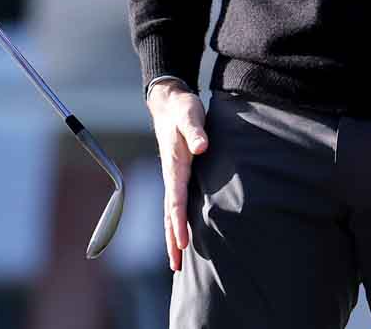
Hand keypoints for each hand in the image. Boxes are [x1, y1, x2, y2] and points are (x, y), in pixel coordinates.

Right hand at [147, 79, 208, 271]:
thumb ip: (196, 131)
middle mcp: (171, 175)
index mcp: (174, 166)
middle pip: (170, 214)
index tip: (182, 242)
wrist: (169, 103)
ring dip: (172, 236)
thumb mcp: (190, 115)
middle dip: (172, 240)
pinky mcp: (178, 176)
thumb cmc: (182, 109)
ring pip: (171, 213)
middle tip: (175, 266)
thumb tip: (201, 147)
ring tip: (176, 262)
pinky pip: (175, 206)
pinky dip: (176, 223)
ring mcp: (173, 177)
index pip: (175, 200)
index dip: (179, 222)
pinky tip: (181, 236)